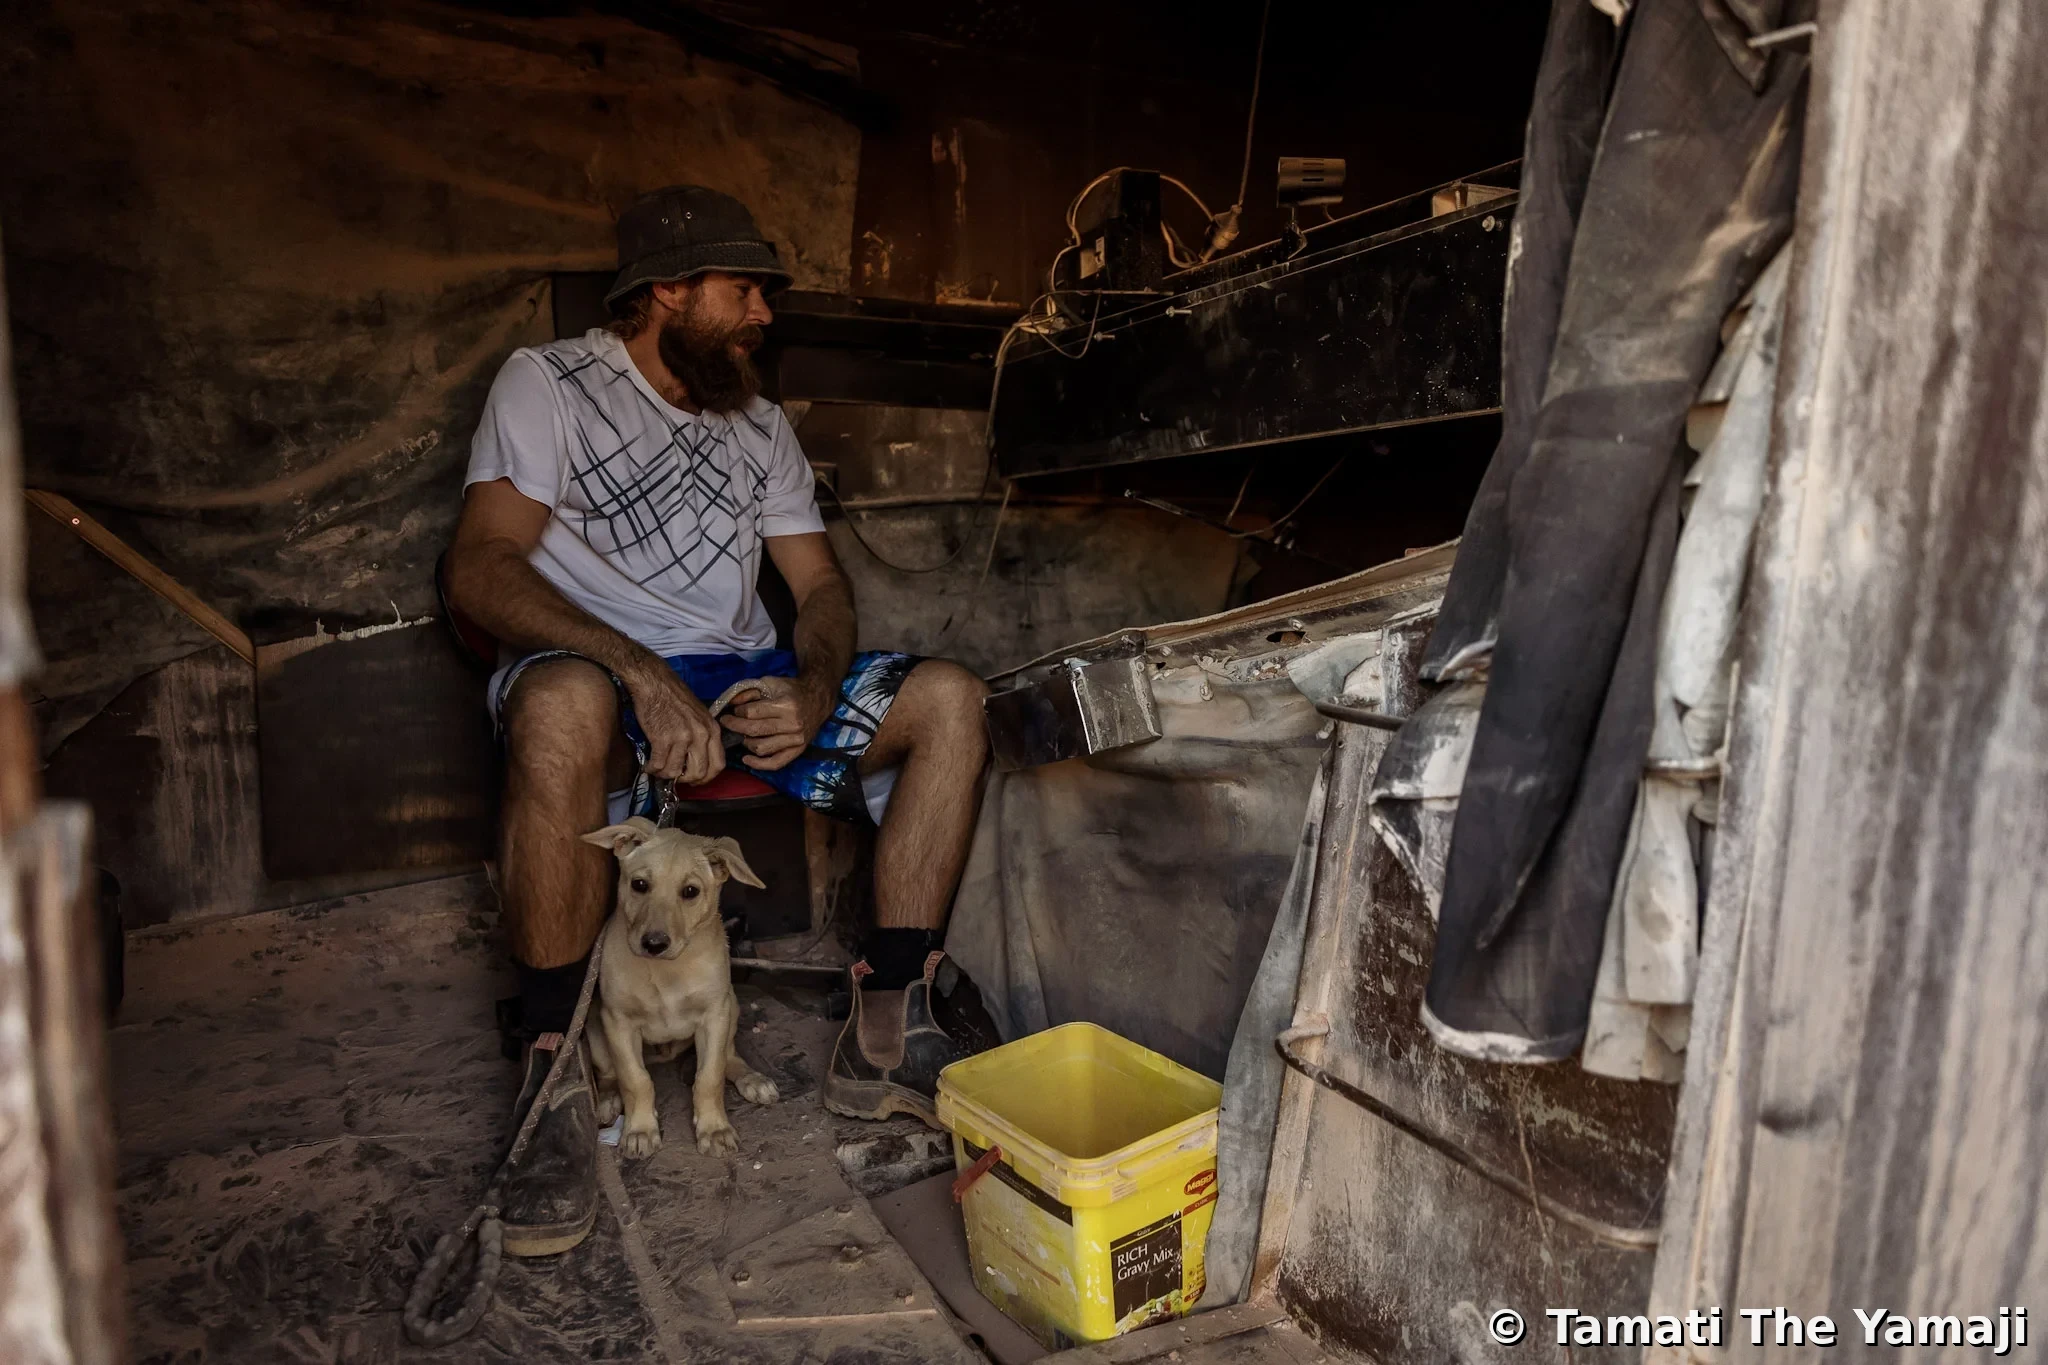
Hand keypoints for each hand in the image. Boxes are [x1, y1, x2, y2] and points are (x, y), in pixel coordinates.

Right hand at [622, 663, 724, 784]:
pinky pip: (659, 765)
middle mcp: (701, 735)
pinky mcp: (662, 738)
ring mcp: (682, 738)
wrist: (654, 682)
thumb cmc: (675, 696)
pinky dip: (652, 769)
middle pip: (698, 773)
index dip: (707, 777)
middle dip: (685, 780)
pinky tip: (649, 766)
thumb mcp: (700, 715)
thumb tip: (698, 760)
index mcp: (712, 729)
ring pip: (676, 772)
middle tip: (675, 776)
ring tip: (658, 769)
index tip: (696, 779)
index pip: (718, 765)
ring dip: (665, 774)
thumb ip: (703, 736)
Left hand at [717, 675, 834, 771]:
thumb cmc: (791, 690)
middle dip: (735, 726)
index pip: (752, 713)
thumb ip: (749, 691)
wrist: (817, 700)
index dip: (738, 712)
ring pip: (761, 747)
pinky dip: (758, 764)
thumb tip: (730, 703)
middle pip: (754, 730)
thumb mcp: (770, 683)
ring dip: (746, 742)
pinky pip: (775, 763)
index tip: (734, 710)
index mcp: (786, 705)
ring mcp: (796, 739)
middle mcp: (793, 724)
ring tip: (743, 734)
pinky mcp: (798, 750)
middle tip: (727, 722)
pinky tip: (746, 759)